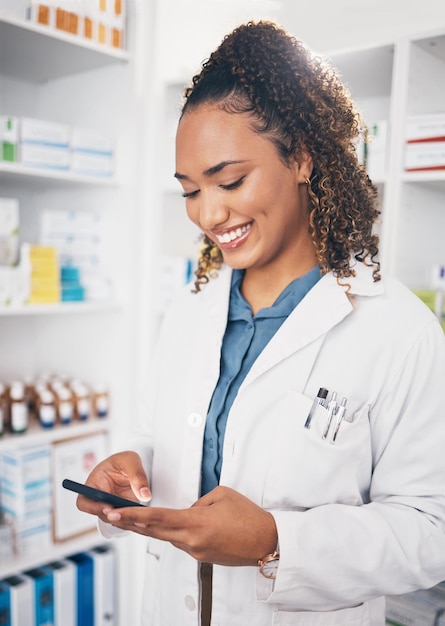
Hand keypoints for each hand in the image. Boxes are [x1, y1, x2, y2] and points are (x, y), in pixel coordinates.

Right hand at [76, 451, 151, 520]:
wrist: (133, 466)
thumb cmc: (125, 460)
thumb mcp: (130, 460)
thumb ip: (137, 475)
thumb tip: (144, 495)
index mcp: (94, 484)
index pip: (84, 502)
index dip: (92, 508)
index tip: (108, 508)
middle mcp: (100, 499)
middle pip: (100, 515)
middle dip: (114, 516)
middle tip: (128, 514)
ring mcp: (112, 507)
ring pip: (115, 520)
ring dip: (126, 520)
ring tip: (139, 517)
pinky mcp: (124, 512)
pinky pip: (126, 520)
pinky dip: (134, 521)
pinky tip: (143, 519)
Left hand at [103, 485, 277, 565]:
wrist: (267, 542)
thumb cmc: (249, 516)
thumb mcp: (222, 495)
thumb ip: (198, 501)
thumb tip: (188, 509)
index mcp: (196, 523)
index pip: (156, 518)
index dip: (133, 515)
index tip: (115, 512)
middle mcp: (191, 541)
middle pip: (154, 531)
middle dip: (130, 523)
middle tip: (110, 514)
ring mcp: (196, 551)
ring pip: (167, 537)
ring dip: (149, 528)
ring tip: (130, 518)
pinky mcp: (202, 556)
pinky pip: (181, 541)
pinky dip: (171, 533)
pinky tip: (165, 525)